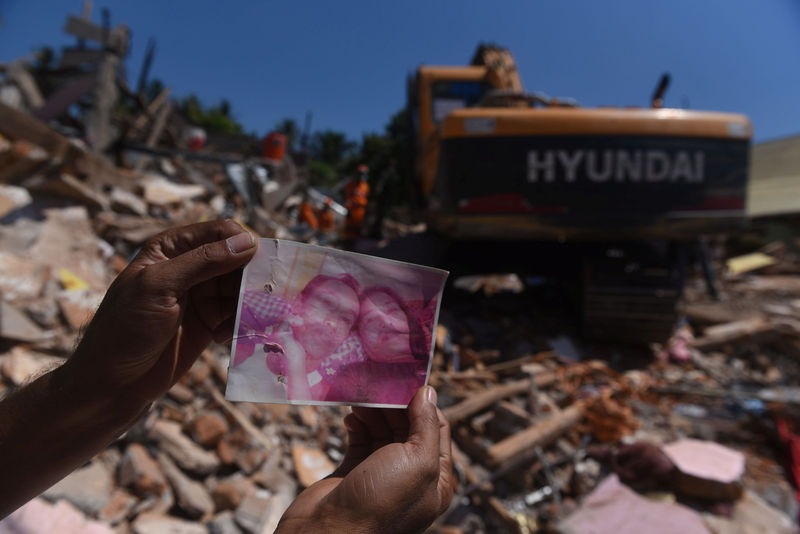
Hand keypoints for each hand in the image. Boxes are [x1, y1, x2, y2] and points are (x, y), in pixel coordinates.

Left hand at [68, 219, 256, 402]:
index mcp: (172, 248)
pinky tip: (225, 336)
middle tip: (263, 294)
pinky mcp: (209, 323)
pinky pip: (237, 314)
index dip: (242, 243)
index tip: (259, 263)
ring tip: (250, 318)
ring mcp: (201, 296)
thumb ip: (204, 261)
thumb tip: (248, 241)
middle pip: (237, 260)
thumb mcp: (160, 286)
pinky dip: (240, 322)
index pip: (219, 233)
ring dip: (248, 302)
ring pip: (241, 288)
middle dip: (251, 275)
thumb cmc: (126, 327)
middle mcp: (190, 268)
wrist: (113, 383)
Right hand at [276, 386, 454, 533]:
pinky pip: (360, 440)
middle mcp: (411, 477)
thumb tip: (429, 392)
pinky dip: (357, 424)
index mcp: (436, 480)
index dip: (424, 404)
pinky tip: (350, 415)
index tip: (406, 382)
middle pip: (408, 427)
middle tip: (379, 385)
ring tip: (360, 397)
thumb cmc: (380, 502)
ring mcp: (381, 475)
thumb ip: (426, 425)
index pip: (438, 429)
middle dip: (395, 405)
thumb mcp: (417, 462)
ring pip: (383, 431)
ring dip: (374, 411)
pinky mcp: (354, 472)